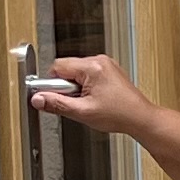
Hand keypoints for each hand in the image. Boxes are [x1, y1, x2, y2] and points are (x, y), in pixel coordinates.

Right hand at [32, 53, 160, 140]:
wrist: (140, 118)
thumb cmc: (119, 114)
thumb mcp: (82, 112)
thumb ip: (57, 104)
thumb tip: (38, 99)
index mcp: (93, 67)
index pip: (58, 67)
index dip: (52, 84)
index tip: (52, 97)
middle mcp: (100, 61)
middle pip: (67, 68)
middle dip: (65, 87)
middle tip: (75, 102)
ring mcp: (105, 65)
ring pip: (76, 72)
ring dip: (75, 87)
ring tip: (87, 102)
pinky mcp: (109, 71)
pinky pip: (87, 75)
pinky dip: (85, 87)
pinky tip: (93, 100)